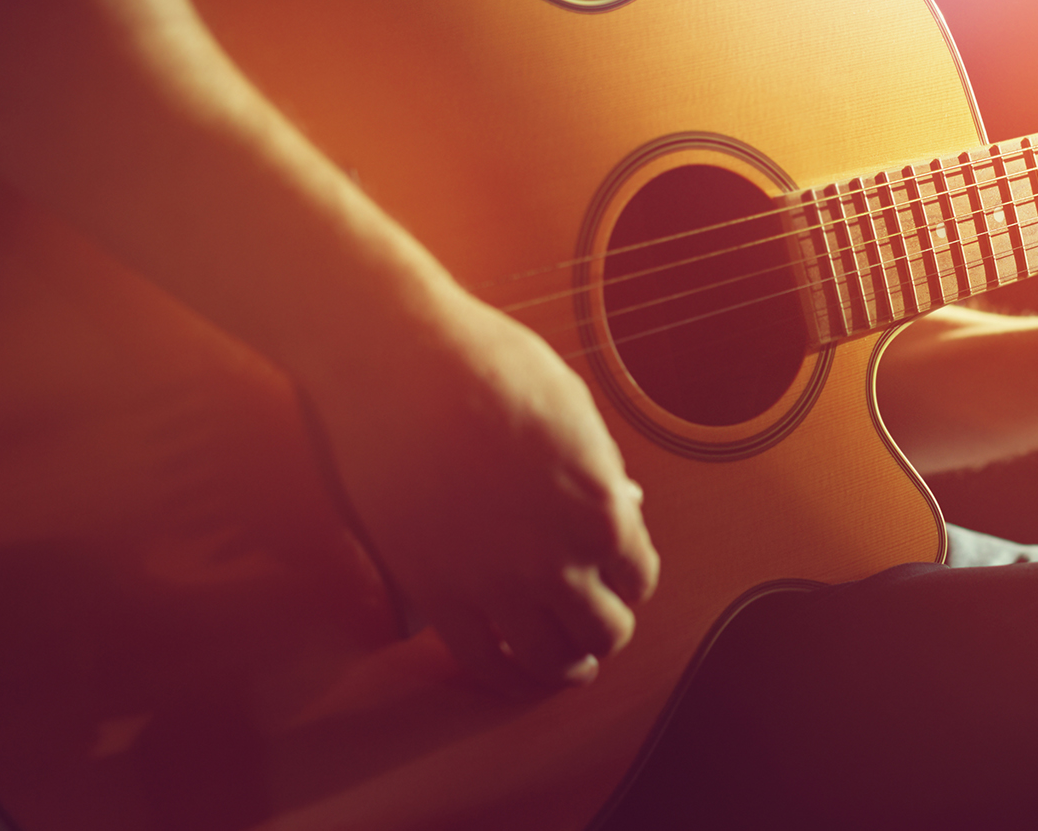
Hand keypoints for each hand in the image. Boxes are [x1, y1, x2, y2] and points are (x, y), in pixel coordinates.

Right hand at [304, 292, 659, 697]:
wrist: (399, 361)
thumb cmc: (486, 368)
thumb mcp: (572, 412)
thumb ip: (598, 471)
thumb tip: (619, 505)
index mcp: (601, 509)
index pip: (638, 578)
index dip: (628, 582)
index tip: (615, 582)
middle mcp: (558, 557)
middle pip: (603, 631)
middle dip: (604, 631)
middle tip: (594, 628)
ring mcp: (496, 581)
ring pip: (549, 660)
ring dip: (564, 667)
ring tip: (564, 664)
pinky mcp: (436, 592)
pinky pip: (481, 661)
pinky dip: (504, 676)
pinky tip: (508, 667)